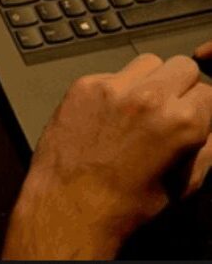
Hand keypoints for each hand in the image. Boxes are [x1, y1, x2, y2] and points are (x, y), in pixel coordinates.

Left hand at [2, 50, 211, 259]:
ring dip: (150, 80)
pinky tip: (108, 113)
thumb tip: (208, 125)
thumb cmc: (127, 204)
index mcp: (182, 122)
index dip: (203, 108)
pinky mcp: (83, 85)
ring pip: (148, 62)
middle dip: (181, 87)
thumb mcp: (185, 183)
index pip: (210, 93)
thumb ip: (205, 147)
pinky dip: (115, 88)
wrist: (69, 204)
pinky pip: (112, 74)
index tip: (195, 116)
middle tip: (169, 109)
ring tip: (139, 107)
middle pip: (182, 67)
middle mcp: (149, 97)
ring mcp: (112, 87)